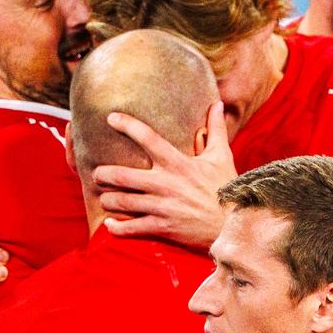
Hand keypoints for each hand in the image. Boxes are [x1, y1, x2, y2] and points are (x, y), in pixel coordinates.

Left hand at [94, 102, 234, 245]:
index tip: (111, 118)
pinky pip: (132, 227)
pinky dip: (117, 227)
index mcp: (179, 163)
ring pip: (122, 201)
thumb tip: (217, 104)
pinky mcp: (163, 227)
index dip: (127, 125)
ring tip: (104, 197)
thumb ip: (215, 129)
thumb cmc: (227, 188)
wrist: (234, 224)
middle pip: (122, 175)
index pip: (148, 138)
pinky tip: (111, 223)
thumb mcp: (222, 156)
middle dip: (103, 174)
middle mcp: (166, 183)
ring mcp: (163, 206)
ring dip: (107, 199)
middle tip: (97, 174)